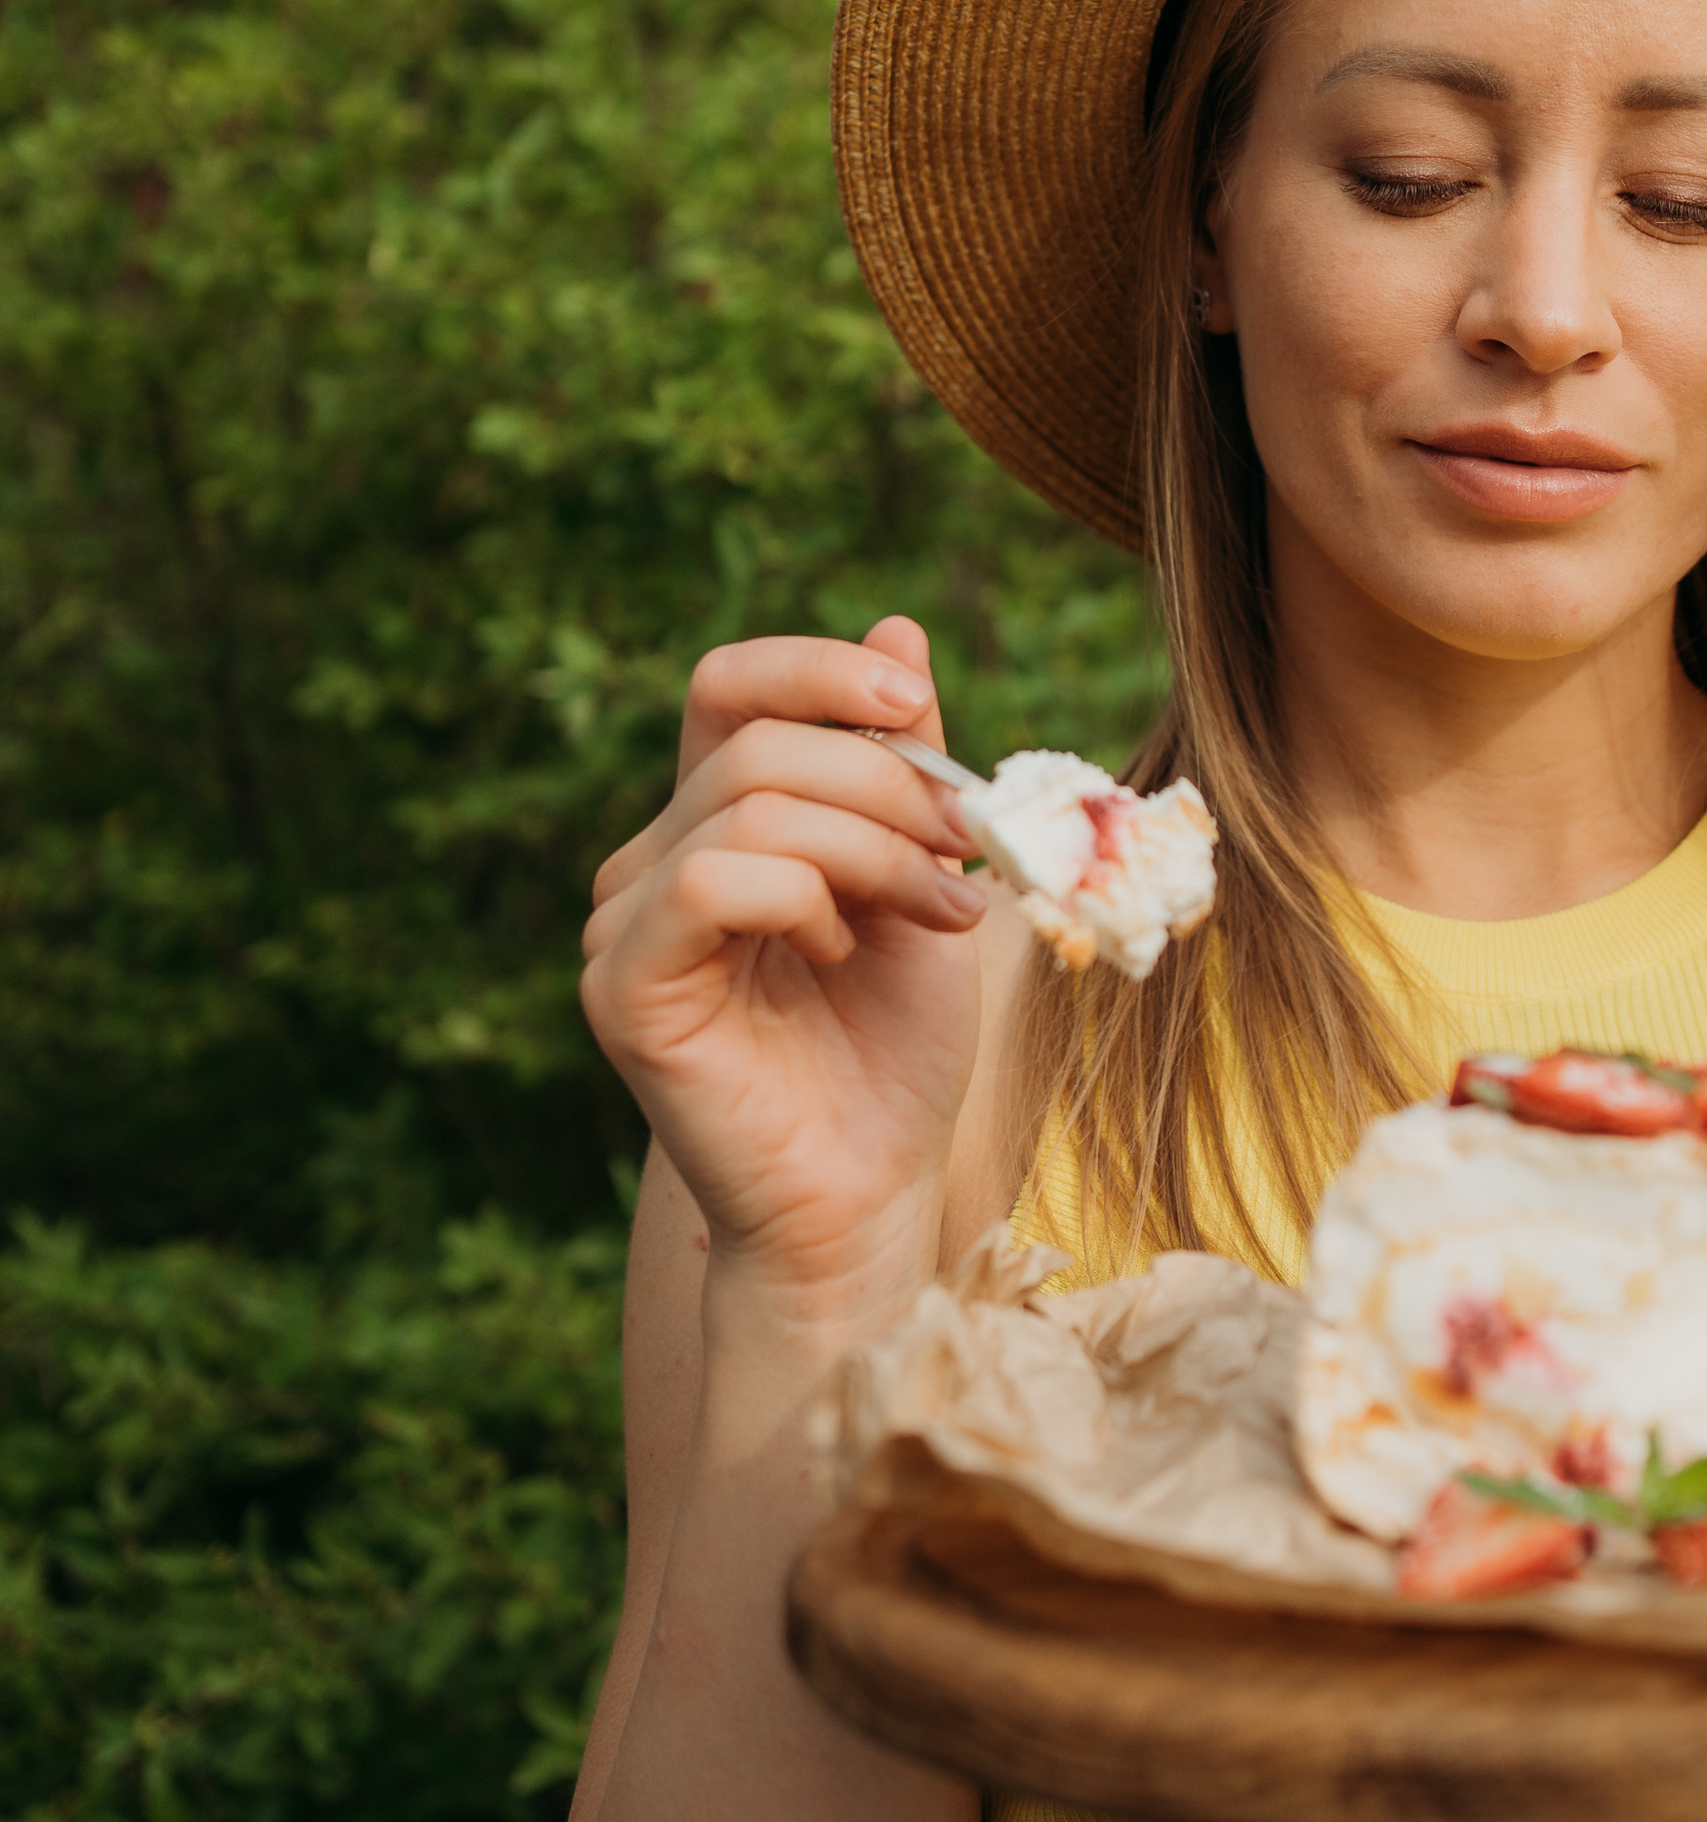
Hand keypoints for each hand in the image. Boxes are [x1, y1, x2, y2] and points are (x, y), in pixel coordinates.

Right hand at [580, 618, 987, 1306]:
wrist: (873, 1194)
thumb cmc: (894, 1051)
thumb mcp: (922, 877)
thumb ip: (901, 766)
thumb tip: (898, 627)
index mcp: (715, 823)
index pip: (731, 686)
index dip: (820, 671)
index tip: (917, 707)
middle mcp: (652, 861)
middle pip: (762, 743)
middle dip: (891, 786)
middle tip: (968, 856)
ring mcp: (624, 925)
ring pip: (749, 807)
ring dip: (873, 849)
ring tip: (936, 917)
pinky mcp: (623, 990)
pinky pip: (706, 883)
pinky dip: (800, 899)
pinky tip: (838, 953)